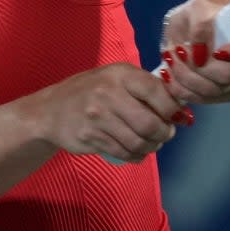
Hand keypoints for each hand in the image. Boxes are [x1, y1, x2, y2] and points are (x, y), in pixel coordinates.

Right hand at [30, 62, 185, 163]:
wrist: (51, 110)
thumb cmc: (91, 91)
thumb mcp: (115, 78)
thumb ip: (143, 87)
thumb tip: (178, 106)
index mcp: (120, 75)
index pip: (157, 92)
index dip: (173, 108)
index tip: (177, 116)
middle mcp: (108, 93)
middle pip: (150, 123)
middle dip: (164, 133)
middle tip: (165, 134)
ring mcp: (98, 117)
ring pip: (138, 142)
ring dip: (151, 147)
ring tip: (152, 143)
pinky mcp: (91, 138)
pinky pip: (124, 153)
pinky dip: (136, 156)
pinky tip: (136, 151)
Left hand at [159, 0, 229, 104]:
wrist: (192, 32)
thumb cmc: (199, 18)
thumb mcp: (196, 9)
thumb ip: (200, 25)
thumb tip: (201, 54)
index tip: (218, 51)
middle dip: (198, 68)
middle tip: (178, 52)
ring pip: (214, 91)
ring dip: (186, 78)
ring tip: (171, 60)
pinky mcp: (226, 95)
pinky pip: (206, 100)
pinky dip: (183, 89)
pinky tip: (171, 76)